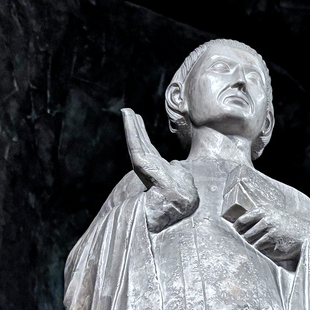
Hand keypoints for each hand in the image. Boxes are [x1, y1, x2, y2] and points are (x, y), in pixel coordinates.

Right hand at [122, 108, 198, 230]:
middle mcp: (149, 163)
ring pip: (135, 139)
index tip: (139, 120)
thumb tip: (175, 164)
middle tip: (128, 112)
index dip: (142, 133)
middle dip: (134, 126)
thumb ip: (177, 168)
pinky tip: (128, 116)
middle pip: (140, 140)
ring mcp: (143, 162)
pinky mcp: (140, 161)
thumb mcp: (181, 175)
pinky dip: (130, 128)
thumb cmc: (183, 191)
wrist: (180, 199)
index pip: (148, 146)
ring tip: (126, 111)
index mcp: (157, 166)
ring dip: (130, 125)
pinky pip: (134, 141)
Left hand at [231, 205, 308, 261]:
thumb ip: (256, 215)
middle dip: (246, 240)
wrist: (305, 233)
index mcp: (264, 211)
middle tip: (249, 242)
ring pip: (254, 245)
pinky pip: (263, 252)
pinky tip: (271, 249)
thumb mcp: (272, 213)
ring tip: (263, 245)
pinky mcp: (276, 246)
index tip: (236, 232)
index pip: (242, 220)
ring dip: (256, 247)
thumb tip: (235, 225)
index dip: (237, 228)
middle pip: (246, 235)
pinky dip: (265, 252)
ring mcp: (272, 235)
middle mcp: (267, 221)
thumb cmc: (285, 223)